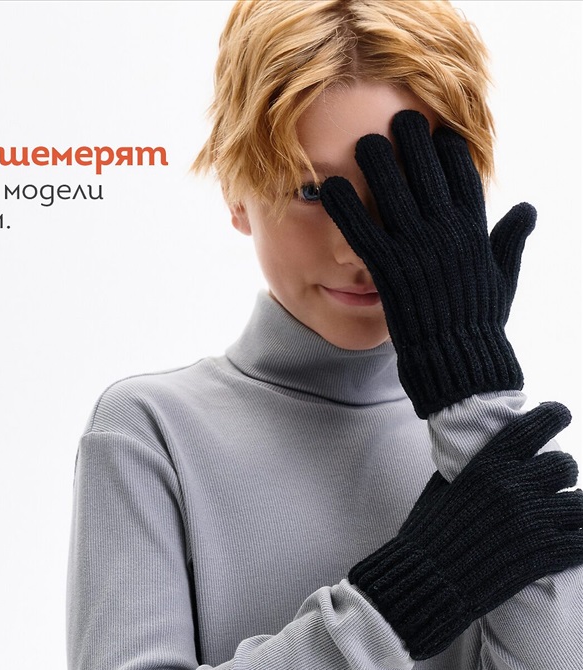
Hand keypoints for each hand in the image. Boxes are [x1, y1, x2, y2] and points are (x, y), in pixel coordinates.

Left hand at [320, 111, 535, 417]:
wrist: (460, 362)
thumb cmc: (481, 321)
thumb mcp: (503, 276)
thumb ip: (510, 239)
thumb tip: (527, 208)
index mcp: (474, 229)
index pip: (461, 171)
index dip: (446, 146)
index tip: (434, 128)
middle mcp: (447, 232)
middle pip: (424, 170)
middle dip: (410, 140)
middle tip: (396, 120)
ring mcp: (417, 250)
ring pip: (391, 192)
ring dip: (375, 162)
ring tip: (362, 143)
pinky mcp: (389, 271)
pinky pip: (361, 229)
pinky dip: (344, 206)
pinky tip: (329, 186)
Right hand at [348, 402, 582, 658]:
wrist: (423, 582)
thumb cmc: (425, 537)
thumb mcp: (440, 491)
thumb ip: (467, 471)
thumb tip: (476, 457)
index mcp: (488, 466)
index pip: (536, 425)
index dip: (555, 415)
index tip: (562, 415)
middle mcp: (514, 487)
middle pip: (565, 466)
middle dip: (563, 475)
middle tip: (556, 488)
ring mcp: (531, 521)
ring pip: (580, 505)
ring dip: (572, 512)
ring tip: (563, 520)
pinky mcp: (542, 555)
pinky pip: (580, 542)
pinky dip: (577, 543)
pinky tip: (570, 545)